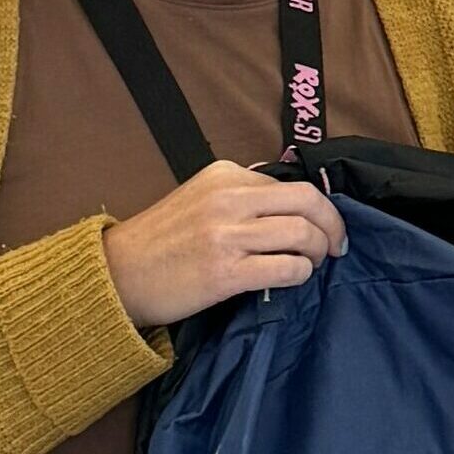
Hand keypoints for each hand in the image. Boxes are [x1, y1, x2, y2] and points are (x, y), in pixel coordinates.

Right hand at [103, 161, 347, 330]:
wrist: (116, 274)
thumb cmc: (159, 241)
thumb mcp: (199, 198)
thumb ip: (241, 196)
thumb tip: (291, 205)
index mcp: (224, 175)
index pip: (291, 185)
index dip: (318, 207)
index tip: (325, 226)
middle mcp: (228, 199)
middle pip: (308, 202)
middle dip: (334, 225)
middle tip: (337, 245)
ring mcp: (227, 235)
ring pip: (304, 235)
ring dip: (319, 253)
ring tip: (312, 264)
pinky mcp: (226, 272)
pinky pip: (288, 269)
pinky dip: (301, 274)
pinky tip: (294, 279)